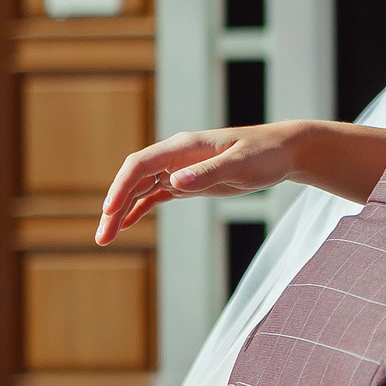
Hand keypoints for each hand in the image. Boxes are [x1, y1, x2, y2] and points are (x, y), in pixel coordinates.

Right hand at [95, 123, 307, 244]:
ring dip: (122, 212)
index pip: (141, 164)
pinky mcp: (189, 182)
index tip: (110, 211)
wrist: (284, 151)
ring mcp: (180, 169)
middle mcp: (176, 156)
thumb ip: (208, 173)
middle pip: (134, 179)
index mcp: (184, 146)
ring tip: (106, 238)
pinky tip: (125, 225)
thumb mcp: (240, 165)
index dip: (121, 186)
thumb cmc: (264, 154)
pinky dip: (139, 209)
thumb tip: (174, 182)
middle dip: (114, 206)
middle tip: (102, 237)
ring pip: (141, 190)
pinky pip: (156, 196)